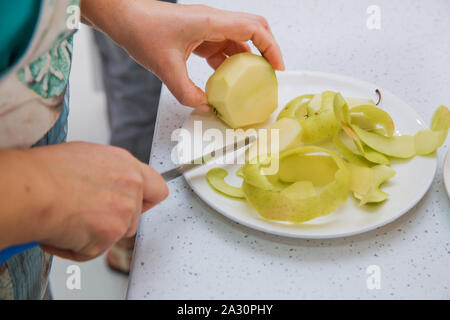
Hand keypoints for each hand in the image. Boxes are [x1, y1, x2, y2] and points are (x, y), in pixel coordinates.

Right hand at [29, 142, 167, 260]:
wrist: (32, 189)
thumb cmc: (48, 170)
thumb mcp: (88, 157)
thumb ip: (110, 173)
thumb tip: (107, 183)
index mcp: (127, 166)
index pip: (157, 188)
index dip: (146, 199)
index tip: (138, 203)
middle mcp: (132, 188)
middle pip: (135, 216)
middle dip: (116, 219)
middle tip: (90, 213)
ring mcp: (123, 214)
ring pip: (117, 234)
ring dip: (98, 233)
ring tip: (72, 218)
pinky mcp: (109, 236)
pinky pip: (94, 250)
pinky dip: (77, 247)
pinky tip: (63, 229)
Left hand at [81, 0, 284, 110]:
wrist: (124, 18)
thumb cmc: (142, 30)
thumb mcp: (166, 68)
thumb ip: (187, 92)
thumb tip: (206, 106)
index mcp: (211, 22)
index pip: (254, 28)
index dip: (271, 48)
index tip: (278, 68)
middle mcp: (213, 22)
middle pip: (252, 32)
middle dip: (265, 54)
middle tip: (269, 76)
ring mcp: (207, 28)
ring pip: (237, 42)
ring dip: (244, 62)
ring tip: (248, 85)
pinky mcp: (199, 35)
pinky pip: (221, 49)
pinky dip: (227, 64)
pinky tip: (223, 81)